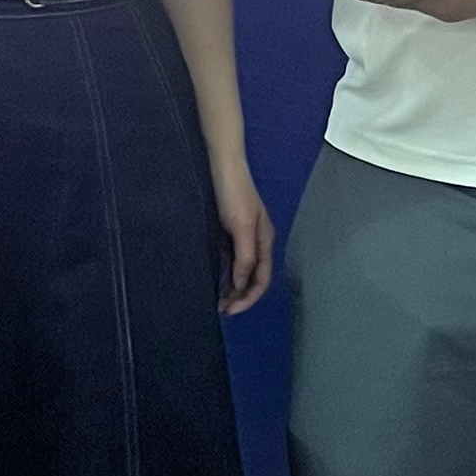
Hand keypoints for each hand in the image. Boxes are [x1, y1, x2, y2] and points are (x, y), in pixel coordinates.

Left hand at [210, 158, 274, 312]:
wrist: (222, 165)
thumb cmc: (234, 193)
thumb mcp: (242, 226)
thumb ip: (245, 256)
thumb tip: (242, 282)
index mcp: (264, 242)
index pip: (261, 279)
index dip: (248, 298)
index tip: (230, 310)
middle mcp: (255, 242)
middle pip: (252, 278)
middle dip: (239, 296)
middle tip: (220, 309)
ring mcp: (241, 237)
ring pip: (239, 270)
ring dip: (230, 287)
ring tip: (215, 299)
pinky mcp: (227, 231)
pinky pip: (227, 259)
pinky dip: (222, 272)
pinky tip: (211, 278)